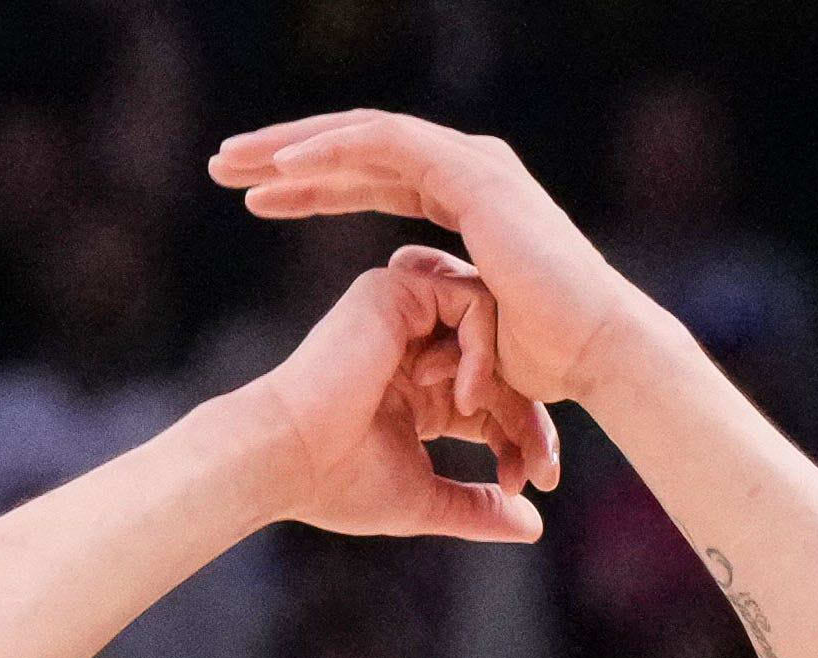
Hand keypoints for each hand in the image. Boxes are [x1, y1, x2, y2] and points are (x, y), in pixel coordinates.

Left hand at [213, 111, 660, 410]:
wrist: (594, 352)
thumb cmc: (545, 362)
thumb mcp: (469, 338)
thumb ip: (436, 328)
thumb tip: (417, 360)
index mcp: (464, 201)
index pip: (371, 181)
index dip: (312, 187)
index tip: (256, 199)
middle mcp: (466, 170)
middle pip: (356, 151)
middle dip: (285, 155)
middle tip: (223, 162)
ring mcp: (471, 163)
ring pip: (363, 136)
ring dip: (295, 144)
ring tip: (234, 158)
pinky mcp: (473, 171)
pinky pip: (388, 147)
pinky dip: (335, 151)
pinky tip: (284, 164)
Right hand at [233, 247, 552, 541]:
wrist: (285, 458)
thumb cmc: (339, 484)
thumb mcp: (424, 499)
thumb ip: (477, 507)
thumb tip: (532, 525)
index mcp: (420, 391)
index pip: (493, 398)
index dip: (522, 436)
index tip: (535, 481)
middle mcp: (413, 348)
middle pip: (502, 363)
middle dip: (530, 415)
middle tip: (540, 464)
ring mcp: (404, 316)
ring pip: (494, 328)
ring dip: (509, 381)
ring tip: (498, 429)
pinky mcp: (394, 292)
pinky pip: (472, 300)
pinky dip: (483, 347)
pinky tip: (468, 395)